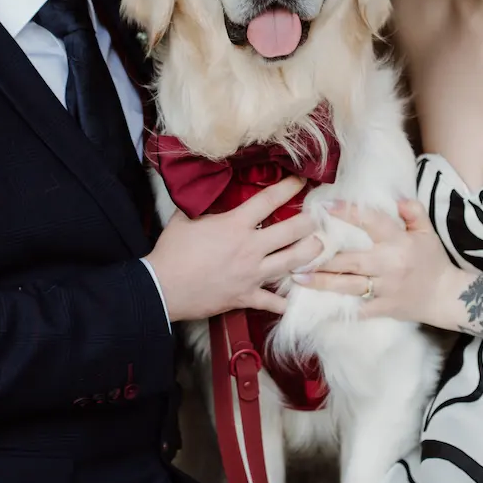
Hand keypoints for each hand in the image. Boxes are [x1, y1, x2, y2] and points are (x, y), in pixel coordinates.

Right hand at [145, 177, 325, 319]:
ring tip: (319, 247)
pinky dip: (285, 302)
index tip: (301, 180)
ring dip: (310, 253)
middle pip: (292, 231)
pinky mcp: (246, 296)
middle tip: (318, 217)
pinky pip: (273, 302)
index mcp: (235, 225)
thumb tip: (206, 187)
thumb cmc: (171, 252)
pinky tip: (295, 299)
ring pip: (292, 262)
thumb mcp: (185, 218)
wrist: (162, 288)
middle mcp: (250, 248)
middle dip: (309, 222)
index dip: (289, 187)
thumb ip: (202, 203)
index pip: (269, 200)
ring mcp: (252, 274)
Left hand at [292, 199, 471, 327]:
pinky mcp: (383, 309)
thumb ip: (413, 211)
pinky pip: (356, 310)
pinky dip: (337, 309)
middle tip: (296, 251)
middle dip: (322, 257)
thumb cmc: (433, 260)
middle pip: (350, 260)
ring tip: (297, 277)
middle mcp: (389, 265)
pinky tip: (315, 306)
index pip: (371, 223)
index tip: (325, 207)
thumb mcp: (427, 232)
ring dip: (321, 282)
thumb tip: (397, 197)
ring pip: (348, 286)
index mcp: (399, 242)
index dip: (347, 214)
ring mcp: (384, 289)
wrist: (446, 297)